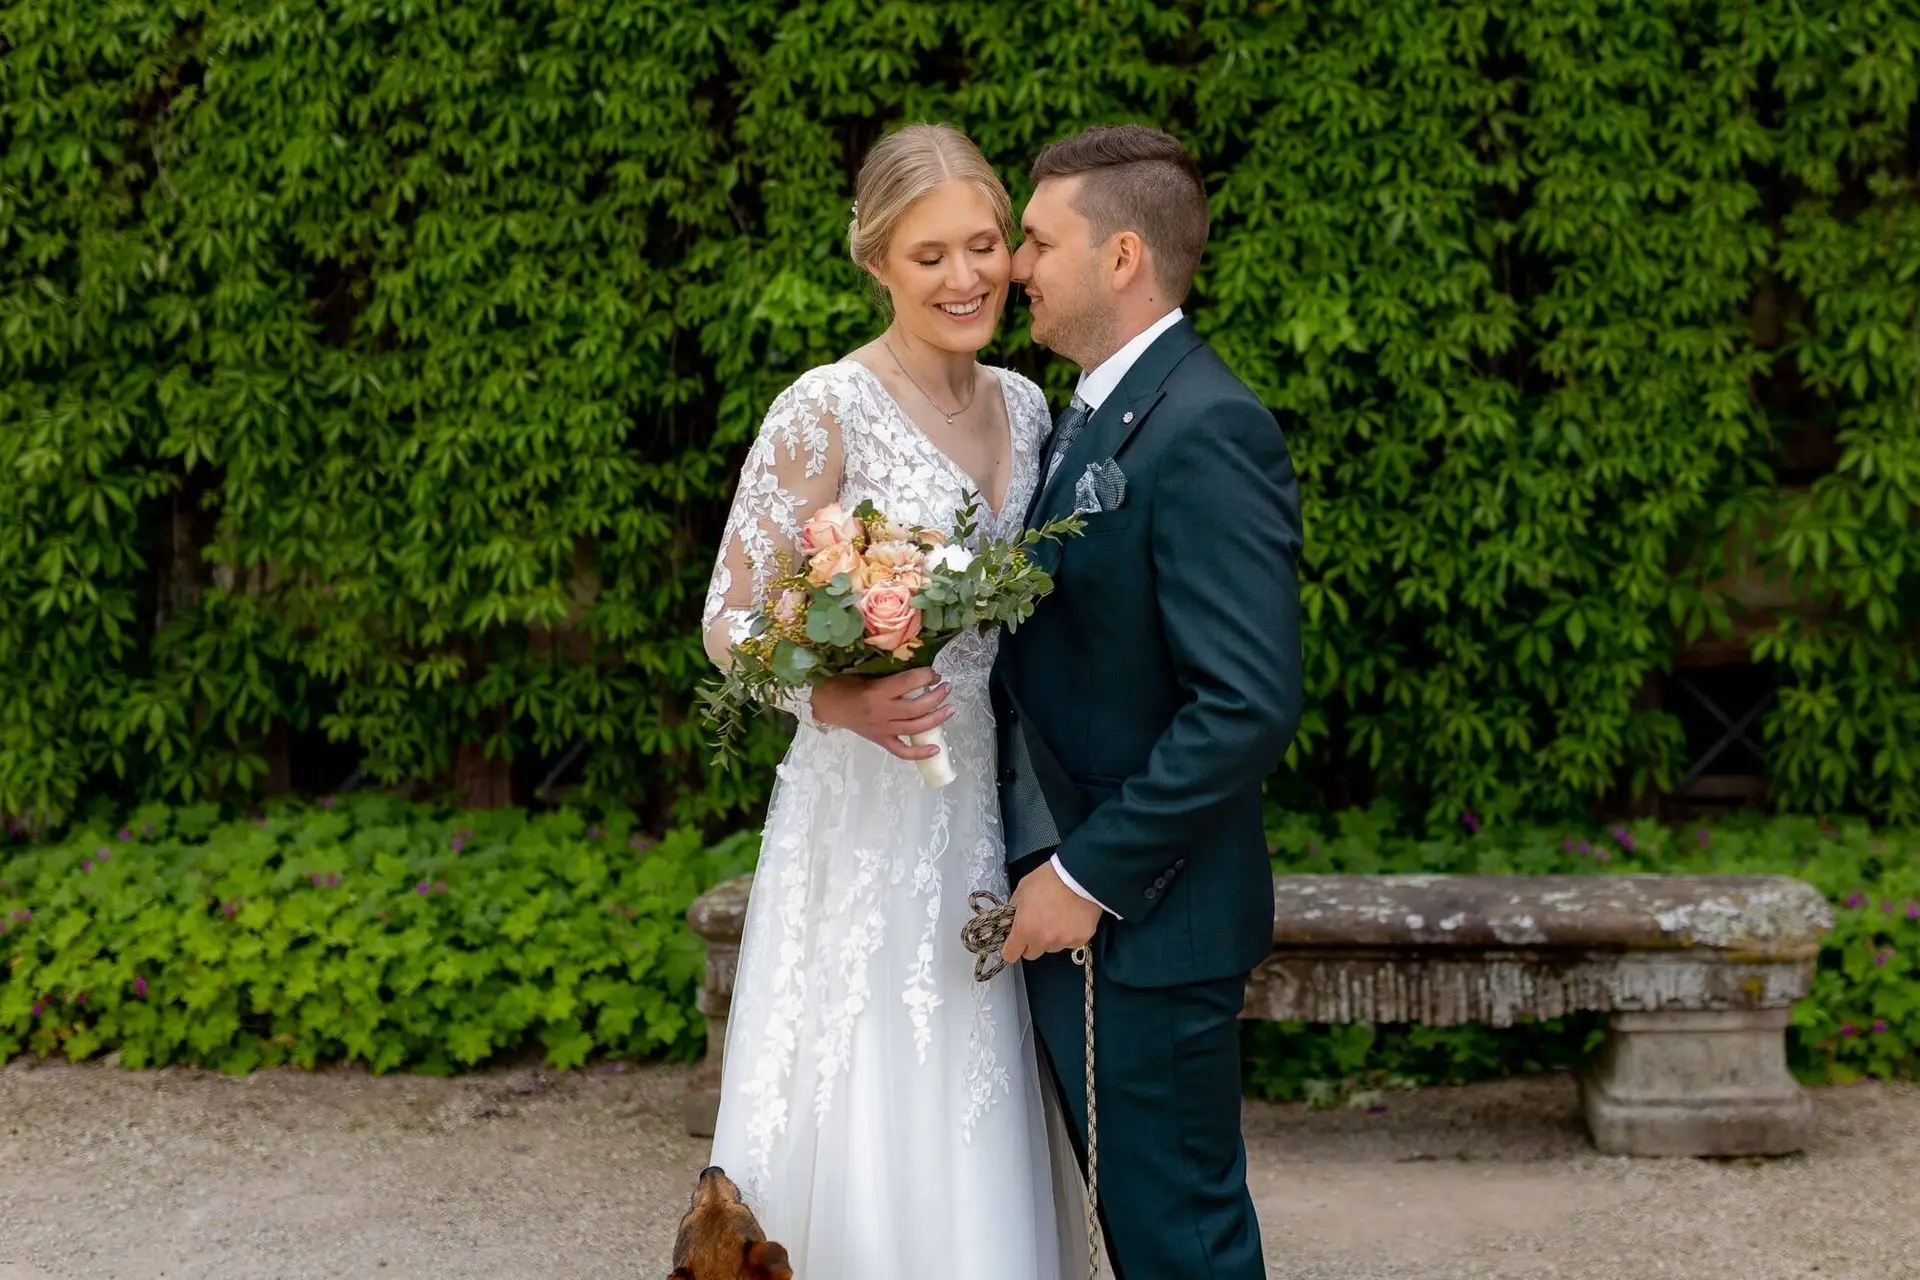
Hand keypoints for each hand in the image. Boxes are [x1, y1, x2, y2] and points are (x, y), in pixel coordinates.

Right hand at [810, 668, 953, 760]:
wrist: (828, 705)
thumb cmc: (845, 684)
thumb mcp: (866, 673)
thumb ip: (891, 675)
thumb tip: (918, 673)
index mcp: (877, 692)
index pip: (908, 683)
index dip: (926, 676)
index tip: (935, 673)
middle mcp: (881, 712)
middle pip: (916, 707)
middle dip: (936, 697)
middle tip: (947, 688)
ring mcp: (882, 729)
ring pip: (915, 728)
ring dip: (936, 719)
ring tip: (950, 709)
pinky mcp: (880, 741)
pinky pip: (902, 751)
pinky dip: (919, 753)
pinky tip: (936, 749)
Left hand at [1000, 861, 1102, 964]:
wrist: (1079, 875)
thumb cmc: (1051, 879)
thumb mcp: (1022, 889)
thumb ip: (1015, 908)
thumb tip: (1013, 918)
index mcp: (1025, 928)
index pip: (1011, 954)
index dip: (1011, 949)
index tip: (1013, 944)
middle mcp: (1043, 940)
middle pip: (1032, 953)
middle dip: (1032, 942)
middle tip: (1038, 925)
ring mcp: (1063, 941)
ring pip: (1052, 947)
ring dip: (1052, 937)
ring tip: (1058, 917)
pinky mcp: (1080, 939)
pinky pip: (1070, 943)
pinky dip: (1069, 934)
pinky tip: (1071, 918)